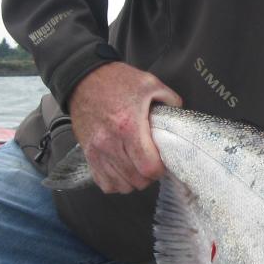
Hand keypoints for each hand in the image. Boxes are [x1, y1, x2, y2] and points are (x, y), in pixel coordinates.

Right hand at [66, 62, 181, 192]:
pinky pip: (104, 183)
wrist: (83, 79)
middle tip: (151, 163)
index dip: (160, 169)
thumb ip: (170, 100)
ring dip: (133, 180)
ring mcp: (96, 151)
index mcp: (128, 127)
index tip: (162, 161)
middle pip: (136, 180)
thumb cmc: (116, 81)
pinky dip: (115, 182)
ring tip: (138, 167)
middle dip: (148, 176)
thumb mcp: (150, 83)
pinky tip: (122, 170)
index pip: (148, 168)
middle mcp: (110, 143)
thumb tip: (180, 116)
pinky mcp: (88, 154)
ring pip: (120, 185)